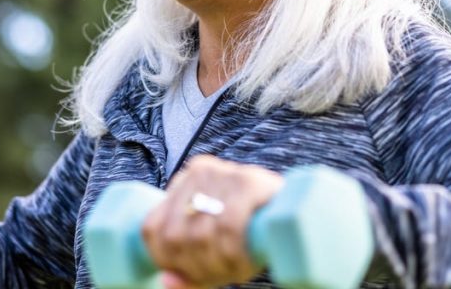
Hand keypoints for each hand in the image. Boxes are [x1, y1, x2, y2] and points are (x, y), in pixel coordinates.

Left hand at [141, 155, 284, 288]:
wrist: (298, 209)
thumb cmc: (250, 230)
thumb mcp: (214, 246)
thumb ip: (188, 267)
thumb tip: (166, 283)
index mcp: (181, 184)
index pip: (152, 229)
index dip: (164, 261)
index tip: (186, 275)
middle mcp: (198, 172)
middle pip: (177, 237)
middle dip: (196, 269)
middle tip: (219, 276)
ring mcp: (224, 173)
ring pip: (202, 234)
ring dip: (218, 266)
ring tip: (235, 272)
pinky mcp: (249, 180)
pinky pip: (229, 225)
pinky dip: (233, 253)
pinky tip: (244, 263)